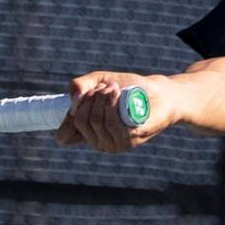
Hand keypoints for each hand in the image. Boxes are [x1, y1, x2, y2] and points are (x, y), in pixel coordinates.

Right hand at [55, 71, 180, 152]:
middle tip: (105, 87)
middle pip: (79, 120)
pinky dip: (111, 104)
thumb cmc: (130, 88)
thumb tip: (73, 101)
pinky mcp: (127, 142)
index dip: (68, 114)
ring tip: (114, 88)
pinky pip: (111, 123)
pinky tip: (117, 94)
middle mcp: (97, 142)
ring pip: (94, 120)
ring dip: (101, 98)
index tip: (84, 95)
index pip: (63, 136)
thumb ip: (80, 85)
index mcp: (88, 132)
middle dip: (89, 98)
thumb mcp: (100, 81)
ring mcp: (111, 144)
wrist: (161, 93)